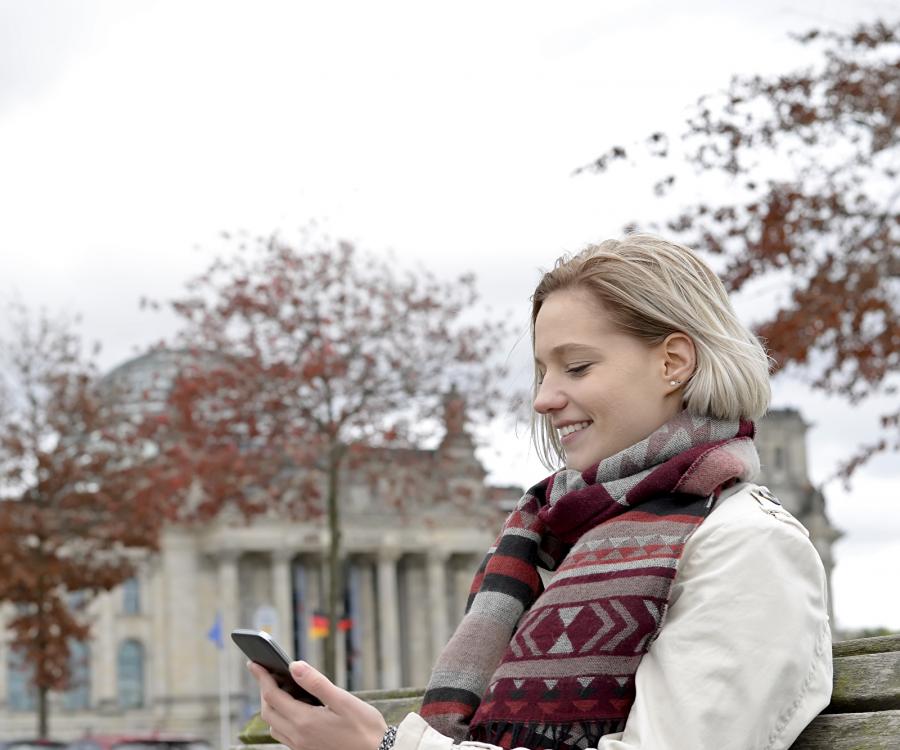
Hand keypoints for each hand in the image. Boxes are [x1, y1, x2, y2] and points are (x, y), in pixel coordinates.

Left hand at [248, 660, 388, 749]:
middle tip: (265, 673)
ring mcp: (301, 747)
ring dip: (271, 707)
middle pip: (268, 712)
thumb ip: (316, 683)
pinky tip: (294, 709)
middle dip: (264, 690)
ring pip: (274, 726)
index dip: (262, 678)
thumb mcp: (343, 700)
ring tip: (279, 689)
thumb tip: (294, 666)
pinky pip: (284, 735)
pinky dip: (281, 719)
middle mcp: (298, 737)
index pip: (273, 696)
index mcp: (305, 721)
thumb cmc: (365, 728)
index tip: (253, 663)